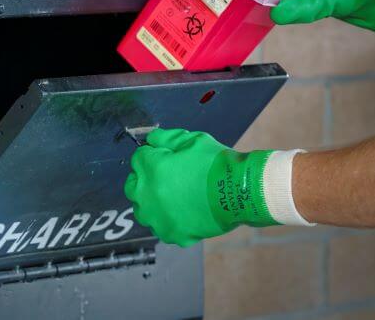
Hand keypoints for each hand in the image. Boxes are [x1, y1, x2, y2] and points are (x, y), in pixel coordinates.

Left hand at [124, 128, 277, 246]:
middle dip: (144, 178)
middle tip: (163, 175)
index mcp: (151, 170)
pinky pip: (162, 227)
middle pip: (133, 186)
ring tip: (172, 196)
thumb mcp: (192, 140)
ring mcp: (159, 219)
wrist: (242, 191)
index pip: (138, 159)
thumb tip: (151, 140)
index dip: (151, 155)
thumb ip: (166, 138)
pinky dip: (168, 220)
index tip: (161, 156)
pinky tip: (183, 212)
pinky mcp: (173, 234)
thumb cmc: (217, 164)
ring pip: (143, 210)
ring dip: (151, 201)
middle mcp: (149, 196)